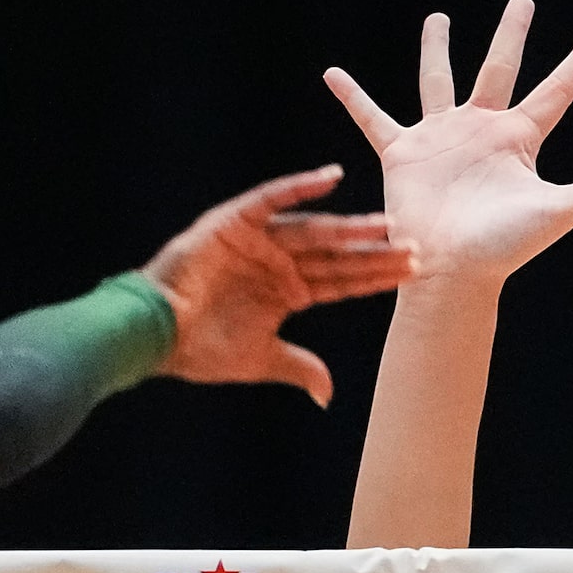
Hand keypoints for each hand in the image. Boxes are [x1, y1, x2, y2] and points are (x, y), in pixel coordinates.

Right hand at [143, 165, 415, 407]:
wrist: (155, 335)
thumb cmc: (200, 349)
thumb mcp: (260, 360)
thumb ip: (298, 367)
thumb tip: (328, 394)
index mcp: (288, 292)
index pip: (342, 282)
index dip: (376, 278)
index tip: (415, 273)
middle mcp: (279, 262)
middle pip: (337, 255)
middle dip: (375, 253)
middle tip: (418, 246)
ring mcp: (259, 240)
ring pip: (313, 230)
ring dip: (349, 227)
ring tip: (386, 225)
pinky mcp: (234, 222)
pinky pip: (270, 199)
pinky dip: (298, 187)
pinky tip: (331, 177)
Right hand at [323, 0, 572, 287]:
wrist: (449, 271)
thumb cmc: (503, 248)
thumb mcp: (556, 212)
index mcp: (519, 139)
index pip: (558, 90)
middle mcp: (482, 131)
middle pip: (500, 68)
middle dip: (512, 34)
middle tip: (522, 1)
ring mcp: (442, 139)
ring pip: (439, 81)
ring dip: (437, 50)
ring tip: (438, 19)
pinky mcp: (403, 153)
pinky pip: (372, 118)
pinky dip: (353, 98)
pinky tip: (333, 74)